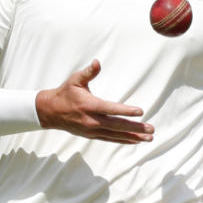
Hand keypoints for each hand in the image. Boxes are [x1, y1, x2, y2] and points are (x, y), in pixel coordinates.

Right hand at [34, 59, 153, 143]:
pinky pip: (111, 139)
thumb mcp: (75, 80)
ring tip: (149, 138)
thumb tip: (97, 62)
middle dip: (135, 128)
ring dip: (133, 137)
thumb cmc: (65, 93)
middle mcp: (91, 121)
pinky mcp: (92, 135)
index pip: (110, 109)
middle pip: (117, 126)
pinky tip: (135, 140)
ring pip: (116, 135)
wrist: (51, 112)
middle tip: (151, 129)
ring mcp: (92, 130)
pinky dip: (124, 140)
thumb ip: (88, 72)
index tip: (140, 112)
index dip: (125, 111)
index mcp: (89, 106)